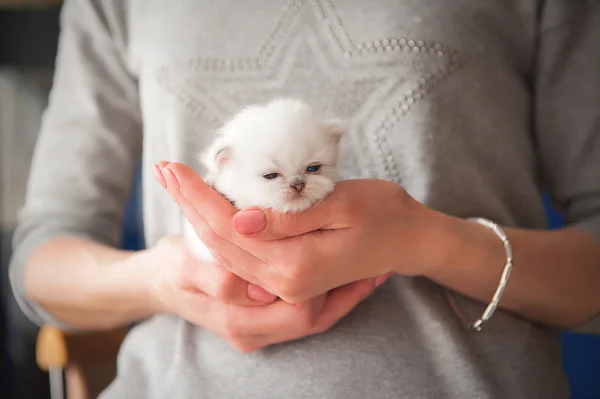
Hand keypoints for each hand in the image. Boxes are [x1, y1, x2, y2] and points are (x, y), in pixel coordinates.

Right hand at [133, 235, 387, 351]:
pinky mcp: (261, 320)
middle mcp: (250, 332)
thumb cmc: (172, 267)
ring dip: (341, 296)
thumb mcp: (183, 267)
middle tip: (374, 269)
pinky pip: (303, 315)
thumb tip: (241, 287)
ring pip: (312, 318)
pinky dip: (328, 298)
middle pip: (311, 319)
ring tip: (373, 274)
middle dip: (343, 294)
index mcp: (234, 320)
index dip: (326, 289)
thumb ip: (210, 278)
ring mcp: (257, 329)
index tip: (354, 266)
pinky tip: (353, 280)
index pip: (296, 313)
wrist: (157, 283)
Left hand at [154, 162, 434, 302]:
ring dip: (200, 217)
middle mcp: (284, 282)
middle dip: (189, 203)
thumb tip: (238, 218)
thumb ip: (287, 218)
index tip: (172, 167)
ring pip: (228, 253)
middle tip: (164, 170)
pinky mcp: (289, 278)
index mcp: (296, 264)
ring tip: (178, 185)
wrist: (410, 241)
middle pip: (221, 243)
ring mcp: (286, 284)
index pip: (230, 228)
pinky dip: (221, 233)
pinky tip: (208, 211)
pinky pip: (243, 258)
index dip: (198, 196)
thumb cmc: (385, 214)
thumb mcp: (341, 206)